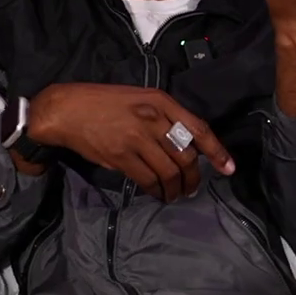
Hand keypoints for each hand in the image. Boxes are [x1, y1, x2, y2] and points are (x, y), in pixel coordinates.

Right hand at [28, 83, 234, 201]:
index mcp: (161, 101)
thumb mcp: (139, 99)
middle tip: (191, 189)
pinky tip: (156, 194)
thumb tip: (184, 144)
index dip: (217, 151)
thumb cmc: (103, 103)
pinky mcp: (121, 155)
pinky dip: (156, 191)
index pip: (198, 128)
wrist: (67, 109)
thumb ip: (163, 117)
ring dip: (175, 189)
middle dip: (193, 178)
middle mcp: (153, 118)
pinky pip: (148, 180)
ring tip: (174, 195)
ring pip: (169, 172)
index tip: (228, 168)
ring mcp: (137, 137)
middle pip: (186, 156)